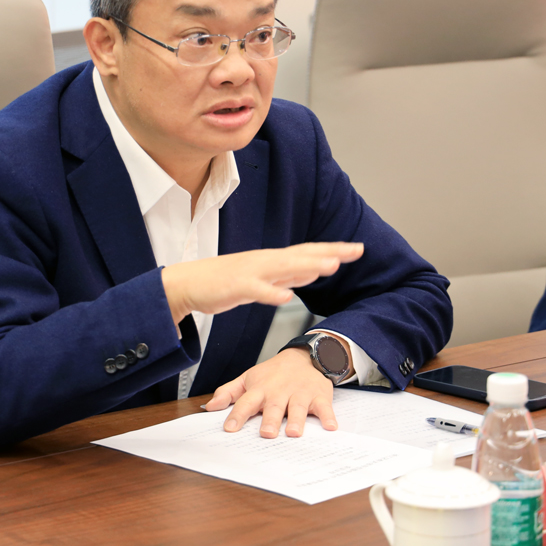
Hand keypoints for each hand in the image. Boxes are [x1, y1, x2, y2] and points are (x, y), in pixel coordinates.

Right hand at [161, 242, 362, 320]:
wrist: (188, 283)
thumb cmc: (225, 282)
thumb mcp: (262, 278)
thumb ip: (286, 276)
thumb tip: (312, 272)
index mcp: (272, 260)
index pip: (308, 252)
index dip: (333, 249)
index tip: (358, 248)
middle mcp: (265, 261)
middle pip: (302, 255)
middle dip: (329, 252)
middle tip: (356, 250)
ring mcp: (251, 273)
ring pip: (283, 268)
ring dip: (307, 267)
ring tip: (331, 266)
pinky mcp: (236, 287)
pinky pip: (256, 290)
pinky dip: (271, 293)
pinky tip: (287, 297)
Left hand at [204, 348, 337, 437]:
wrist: (305, 356)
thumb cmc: (273, 373)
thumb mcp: (249, 378)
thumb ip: (229, 393)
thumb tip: (209, 407)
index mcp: (260, 389)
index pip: (246, 402)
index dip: (237, 415)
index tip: (229, 429)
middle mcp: (279, 391)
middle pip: (273, 407)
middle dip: (270, 420)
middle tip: (266, 434)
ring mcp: (300, 393)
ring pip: (297, 407)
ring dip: (296, 420)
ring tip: (293, 433)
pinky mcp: (319, 396)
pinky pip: (324, 407)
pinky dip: (328, 417)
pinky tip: (330, 427)